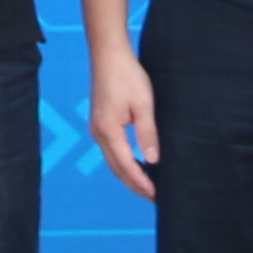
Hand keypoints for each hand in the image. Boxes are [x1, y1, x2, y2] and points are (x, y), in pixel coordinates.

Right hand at [90, 53, 161, 203]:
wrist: (109, 55)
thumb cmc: (127, 76)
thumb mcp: (144, 105)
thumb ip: (147, 134)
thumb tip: (152, 160)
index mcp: (109, 130)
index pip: (126, 165)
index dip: (141, 182)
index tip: (155, 195)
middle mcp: (98, 133)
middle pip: (116, 168)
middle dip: (134, 184)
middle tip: (153, 197)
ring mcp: (97, 128)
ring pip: (113, 160)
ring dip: (128, 174)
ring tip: (147, 185)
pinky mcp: (100, 122)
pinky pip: (112, 150)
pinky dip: (124, 161)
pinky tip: (136, 163)